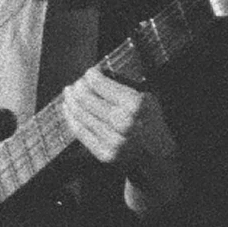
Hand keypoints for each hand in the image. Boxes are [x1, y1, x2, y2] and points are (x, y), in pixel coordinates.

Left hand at [63, 68, 181, 213]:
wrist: (159, 154)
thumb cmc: (150, 120)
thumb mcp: (147, 97)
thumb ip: (125, 85)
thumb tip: (95, 74)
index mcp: (136, 104)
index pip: (100, 83)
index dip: (91, 75)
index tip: (90, 72)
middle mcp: (125, 123)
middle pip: (85, 98)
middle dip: (78, 87)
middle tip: (77, 83)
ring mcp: (114, 141)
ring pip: (80, 114)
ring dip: (71, 100)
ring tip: (69, 93)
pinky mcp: (106, 154)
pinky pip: (80, 132)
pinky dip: (71, 118)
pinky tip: (68, 108)